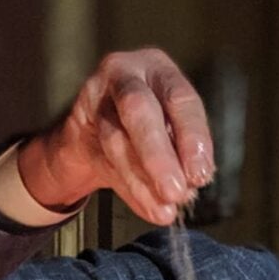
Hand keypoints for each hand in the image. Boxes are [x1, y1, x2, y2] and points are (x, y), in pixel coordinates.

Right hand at [19, 49, 214, 223]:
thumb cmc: (148, 122)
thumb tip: (191, 185)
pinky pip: (104, 162)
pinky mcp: (77, 127)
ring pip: (116, 140)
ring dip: (142, 181)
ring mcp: (97, 98)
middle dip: (159, 156)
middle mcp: (126, 74)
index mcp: (159, 69)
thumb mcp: (173, 126)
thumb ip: (183, 151)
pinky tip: (149, 209)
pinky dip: (131, 191)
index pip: (180, 99)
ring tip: (163, 210)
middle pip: (139, 110)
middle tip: (175, 192)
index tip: (201, 175)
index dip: (192, 138)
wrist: (97, 126)